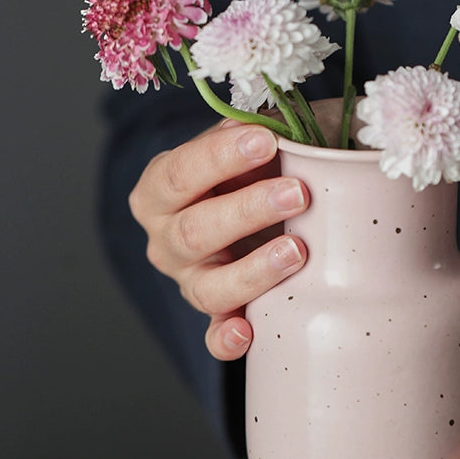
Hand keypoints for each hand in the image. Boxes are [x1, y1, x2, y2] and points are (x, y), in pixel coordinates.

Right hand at [128, 120, 308, 359]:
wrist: (253, 203)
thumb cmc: (256, 163)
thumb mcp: (255, 136)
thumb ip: (264, 125)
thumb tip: (285, 119)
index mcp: (161, 187)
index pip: (180, 171)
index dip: (220, 157)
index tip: (266, 139)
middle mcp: (166, 238)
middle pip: (195, 230)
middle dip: (247, 211)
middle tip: (298, 193)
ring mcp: (189, 280)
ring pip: (208, 286)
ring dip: (253, 270)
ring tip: (297, 250)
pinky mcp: (217, 313)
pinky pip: (215, 336)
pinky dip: (227, 339)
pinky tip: (249, 331)